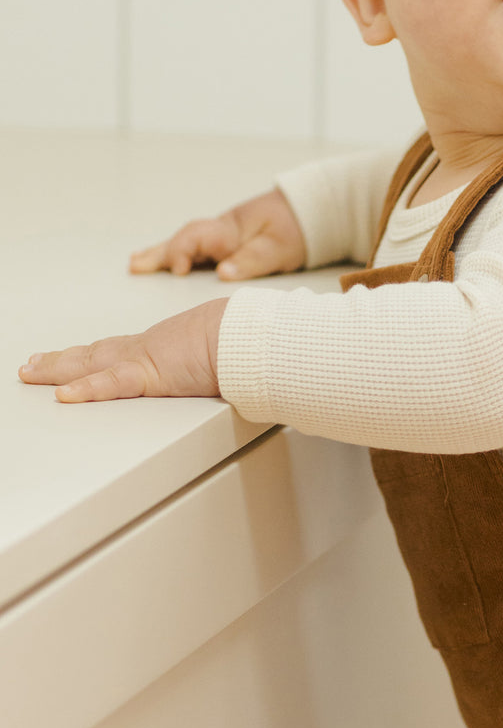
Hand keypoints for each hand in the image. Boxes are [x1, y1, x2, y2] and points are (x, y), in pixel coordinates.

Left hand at [18, 299, 227, 402]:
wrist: (248, 333)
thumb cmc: (243, 340)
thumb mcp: (222, 353)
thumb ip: (214, 366)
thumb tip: (225, 374)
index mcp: (164, 346)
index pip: (118, 351)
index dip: (91, 356)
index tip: (71, 357)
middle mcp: (147, 349)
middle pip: (94, 355)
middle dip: (61, 361)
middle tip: (33, 363)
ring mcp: (145, 361)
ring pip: (90, 365)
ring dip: (57, 369)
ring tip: (30, 372)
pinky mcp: (151, 375)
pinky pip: (111, 384)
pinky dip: (86, 389)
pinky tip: (63, 394)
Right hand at [129, 188, 304, 280]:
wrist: (309, 212)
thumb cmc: (295, 229)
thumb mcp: (279, 247)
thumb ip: (252, 260)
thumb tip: (223, 272)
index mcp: (230, 231)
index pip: (197, 237)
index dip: (182, 252)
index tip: (178, 271)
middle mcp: (220, 232)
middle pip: (183, 239)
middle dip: (159, 253)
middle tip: (135, 266)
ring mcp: (220, 237)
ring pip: (184, 243)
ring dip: (160, 254)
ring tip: (136, 264)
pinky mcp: (224, 244)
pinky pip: (193, 249)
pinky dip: (175, 255)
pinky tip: (161, 263)